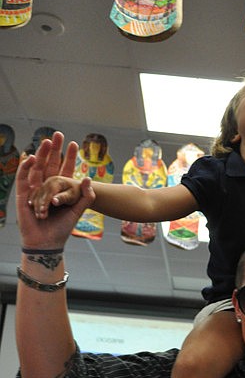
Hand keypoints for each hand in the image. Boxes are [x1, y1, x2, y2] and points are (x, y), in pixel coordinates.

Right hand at [16, 132, 94, 250]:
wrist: (47, 242)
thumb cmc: (62, 229)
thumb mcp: (77, 212)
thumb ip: (85, 197)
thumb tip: (89, 178)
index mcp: (60, 191)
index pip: (64, 169)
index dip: (68, 157)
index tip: (74, 144)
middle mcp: (46, 188)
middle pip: (49, 164)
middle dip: (53, 150)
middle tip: (57, 134)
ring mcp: (34, 190)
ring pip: (36, 168)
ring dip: (40, 154)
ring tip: (46, 141)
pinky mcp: (23, 195)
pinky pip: (23, 178)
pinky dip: (25, 167)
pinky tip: (30, 157)